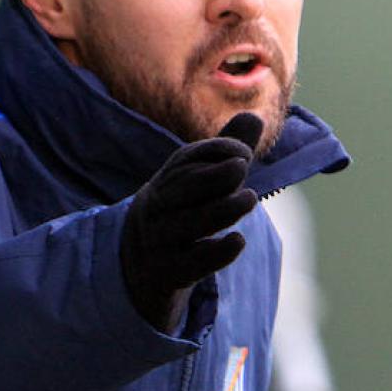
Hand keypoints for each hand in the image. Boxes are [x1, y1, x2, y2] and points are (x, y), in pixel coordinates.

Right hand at [119, 113, 262, 330]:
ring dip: (223, 208)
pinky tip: (237, 241)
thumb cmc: (177, 215)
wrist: (136, 269)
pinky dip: (216, 252)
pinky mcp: (168, 274)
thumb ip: (224, 154)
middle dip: (215, 174)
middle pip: (184, 188)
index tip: (244, 152)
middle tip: (243, 166)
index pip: (186, 160)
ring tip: (250, 198)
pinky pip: (192, 264)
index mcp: (164, 182)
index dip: (217, 151)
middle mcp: (158, 209)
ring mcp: (160, 242)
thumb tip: (255, 117)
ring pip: (190, 223)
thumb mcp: (193, 184)